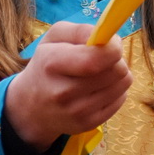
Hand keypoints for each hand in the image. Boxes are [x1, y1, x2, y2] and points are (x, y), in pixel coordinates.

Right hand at [4, 21, 132, 149]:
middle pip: (116, 70)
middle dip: (116, 60)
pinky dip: (116, 90)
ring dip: (118, 74)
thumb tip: (110, 38)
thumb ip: (81, 31)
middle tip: (103, 59)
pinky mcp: (88, 124)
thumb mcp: (54, 38)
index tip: (111, 43)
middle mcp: (63, 92)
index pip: (96, 59)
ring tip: (100, 73)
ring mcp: (77, 112)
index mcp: (52, 64)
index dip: (113, 47)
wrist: (31, 106)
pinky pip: (121, 99)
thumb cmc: (47, 65)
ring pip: (123, 84)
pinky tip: (99, 88)